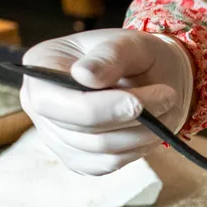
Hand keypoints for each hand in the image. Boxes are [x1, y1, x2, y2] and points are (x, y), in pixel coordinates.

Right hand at [20, 29, 192, 174]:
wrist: (151, 75)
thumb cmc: (135, 55)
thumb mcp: (129, 42)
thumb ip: (109, 56)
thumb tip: (84, 75)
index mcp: (40, 65)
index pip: (53, 101)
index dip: (96, 108)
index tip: (137, 104)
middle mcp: (39, 103)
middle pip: (80, 131)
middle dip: (129, 119)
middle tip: (168, 97)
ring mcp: (56, 135)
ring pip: (99, 151)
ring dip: (141, 134)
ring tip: (166, 107)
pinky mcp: (78, 157)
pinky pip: (107, 164)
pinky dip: (136, 149)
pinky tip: (151, 128)